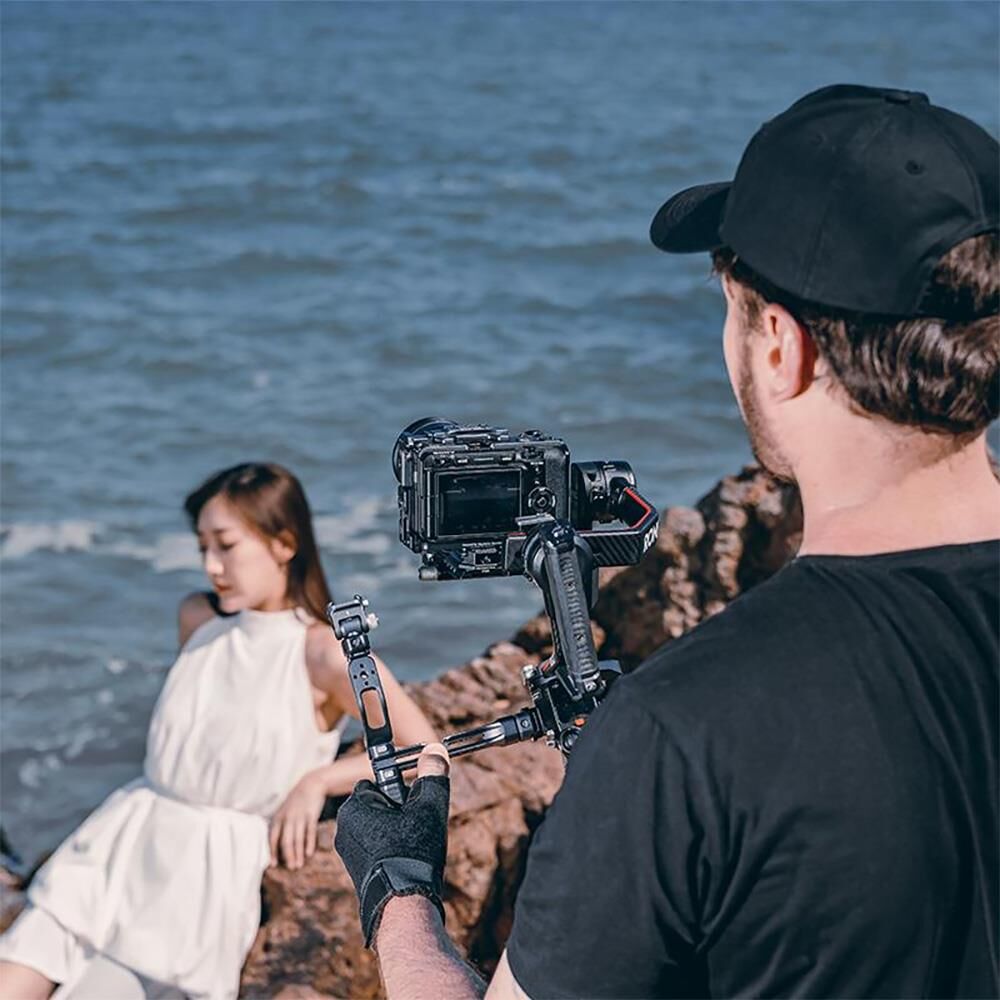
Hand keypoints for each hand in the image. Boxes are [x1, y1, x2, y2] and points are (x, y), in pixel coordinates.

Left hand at [269, 769, 327, 869]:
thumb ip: (281, 826)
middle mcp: (287, 819)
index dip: (272, 852)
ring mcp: (300, 817)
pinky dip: (309, 843)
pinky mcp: (311, 815)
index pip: (273, 838)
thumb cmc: (296, 802)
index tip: (273, 865)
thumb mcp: (284, 811)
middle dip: (288, 856)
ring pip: (298, 839)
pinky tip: (309, 853)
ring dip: (298, 854)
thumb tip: (277, 846)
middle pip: (286, 841)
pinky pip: (310, 831)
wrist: (311, 784)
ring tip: (299, 866)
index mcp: (278, 818)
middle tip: (291, 869)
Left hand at [334, 744, 449, 946]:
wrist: (402, 905)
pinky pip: (375, 849)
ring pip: (378, 828)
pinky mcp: (355, 871)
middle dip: (398, 812)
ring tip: (414, 847)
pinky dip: (390, 851)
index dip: (401, 791)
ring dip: (395, 833)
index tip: (414, 804)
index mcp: (355, 806)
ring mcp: (347, 852)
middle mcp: (344, 827)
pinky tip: (406, 862)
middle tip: (417, 827)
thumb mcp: (429, 805)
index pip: (379, 782)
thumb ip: (432, 774)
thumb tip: (435, 750)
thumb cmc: (412, 852)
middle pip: (379, 805)